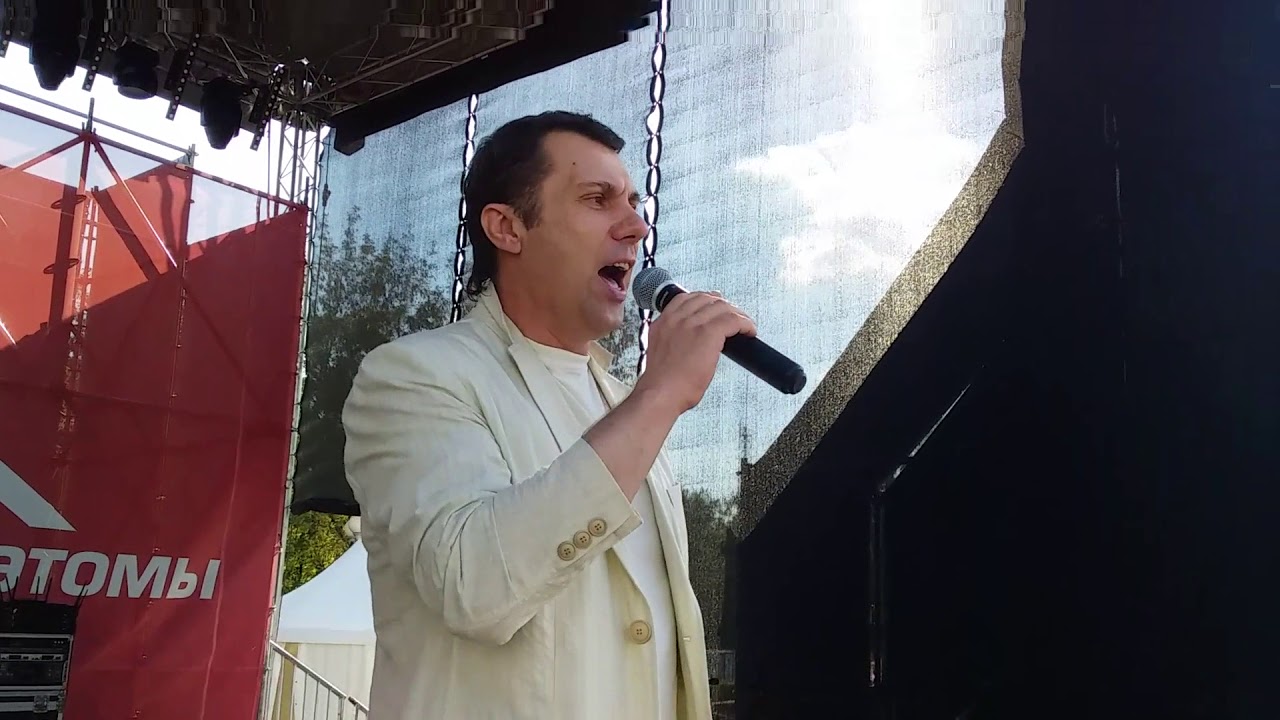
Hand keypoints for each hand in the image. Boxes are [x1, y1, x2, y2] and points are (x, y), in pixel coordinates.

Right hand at [634, 292, 756, 413]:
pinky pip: (733, 319)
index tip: (714, 308)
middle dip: (722, 305)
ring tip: (745, 325)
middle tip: (733, 316)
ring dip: (737, 314)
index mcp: (663, 323)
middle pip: (706, 298)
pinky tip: (749, 331)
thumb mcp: (660, 352)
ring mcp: (692, 324)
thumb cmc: (661, 383)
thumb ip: (672, 340)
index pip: (685, 299)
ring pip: (721, 306)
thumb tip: (689, 343)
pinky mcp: (708, 333)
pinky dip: (745, 324)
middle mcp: (676, 319)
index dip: (704, 300)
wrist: (660, 394)